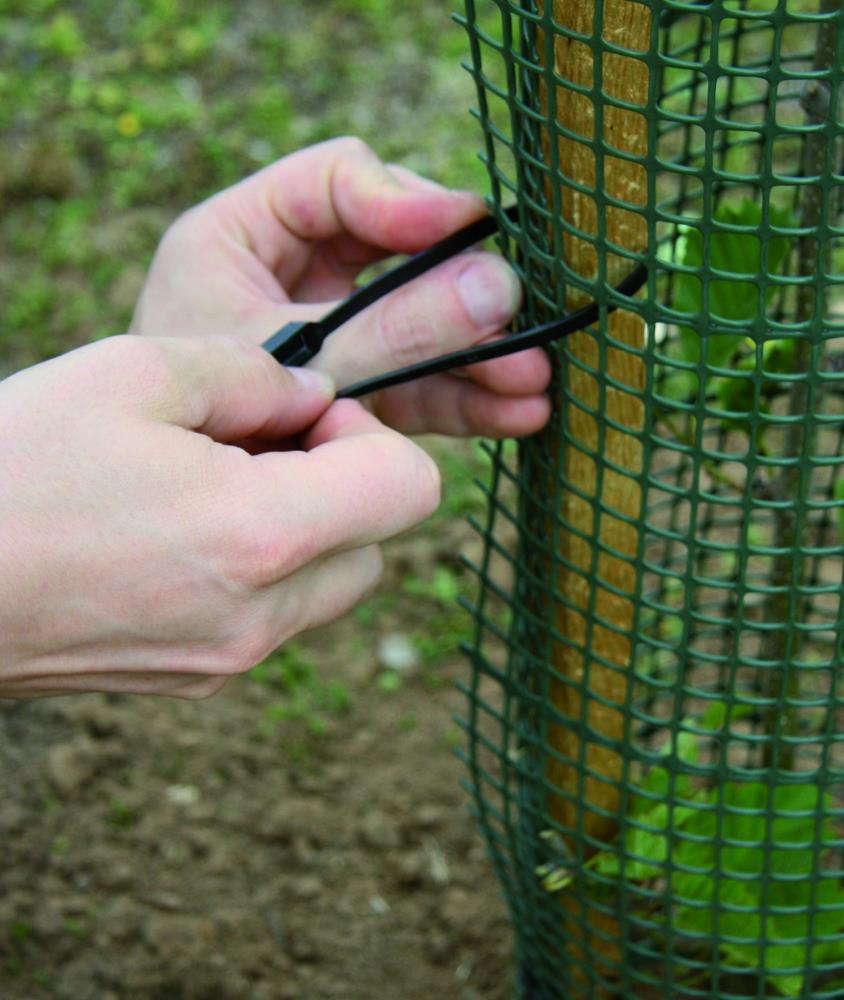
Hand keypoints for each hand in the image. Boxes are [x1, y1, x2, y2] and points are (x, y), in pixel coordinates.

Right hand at [0, 335, 440, 698]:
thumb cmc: (9, 469)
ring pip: (334, 582)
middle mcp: (264, 615)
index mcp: (264, 535)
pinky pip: (276, 616)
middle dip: (341, 483)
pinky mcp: (197, 679)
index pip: (412, 486)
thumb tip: (316, 392)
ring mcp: (231, 659)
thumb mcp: (133, 373)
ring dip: (305, 528)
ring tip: (211, 489)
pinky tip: (179, 535)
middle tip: (253, 447)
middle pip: (379, 540)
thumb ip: (255, 374)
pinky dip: (262, 571)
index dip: (370, 433)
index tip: (301, 415)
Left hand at [130, 138, 550, 437]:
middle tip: (514, 317)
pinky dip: (465, 400)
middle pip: (401, 256)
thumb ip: (385, 329)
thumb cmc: (196, 425)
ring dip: (480, 355)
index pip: (340, 181)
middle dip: (462, 295)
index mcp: (245, 236)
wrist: (174, 519)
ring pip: (422, 326)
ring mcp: (334, 337)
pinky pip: (420, 384)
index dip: (406, 199)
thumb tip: (497, 288)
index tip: (466, 227)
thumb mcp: (291, 361)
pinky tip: (517, 413)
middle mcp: (296, 278)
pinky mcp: (359, 392)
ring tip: (532, 383)